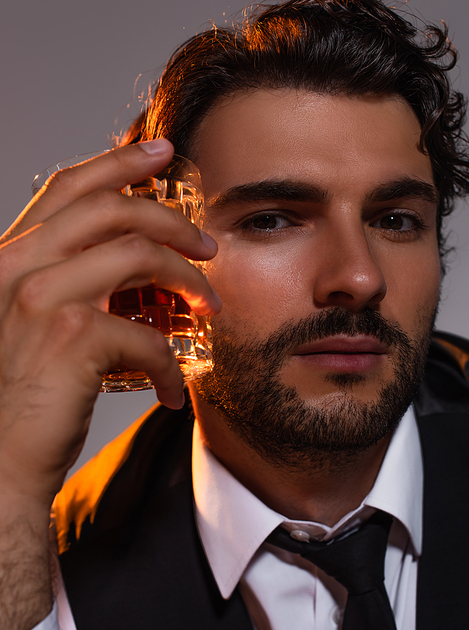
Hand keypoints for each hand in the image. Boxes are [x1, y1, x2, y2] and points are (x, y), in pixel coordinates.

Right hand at [0, 141, 219, 629]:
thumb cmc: (15, 399)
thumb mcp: (25, 325)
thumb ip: (61, 288)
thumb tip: (123, 273)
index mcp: (9, 259)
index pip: (66, 189)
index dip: (117, 163)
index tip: (161, 150)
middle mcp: (20, 267)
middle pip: (111, 209)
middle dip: (170, 215)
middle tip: (207, 241)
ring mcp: (43, 298)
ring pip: (139, 254)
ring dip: (187, 278)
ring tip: (209, 304)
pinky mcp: (72, 338)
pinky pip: (147, 336)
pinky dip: (170, 365)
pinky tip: (172, 389)